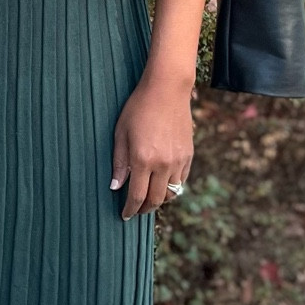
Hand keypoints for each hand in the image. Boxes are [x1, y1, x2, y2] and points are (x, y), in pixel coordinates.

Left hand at [111, 78, 193, 219]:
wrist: (166, 89)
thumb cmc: (138, 108)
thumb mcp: (121, 133)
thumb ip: (119, 163)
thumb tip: (116, 187)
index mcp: (143, 159)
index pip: (137, 196)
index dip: (130, 209)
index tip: (124, 215)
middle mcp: (163, 163)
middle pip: (156, 199)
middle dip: (144, 209)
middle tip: (136, 211)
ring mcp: (179, 160)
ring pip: (171, 192)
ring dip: (160, 200)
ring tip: (149, 199)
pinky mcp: (189, 154)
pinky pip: (181, 180)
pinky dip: (172, 187)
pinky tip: (162, 184)